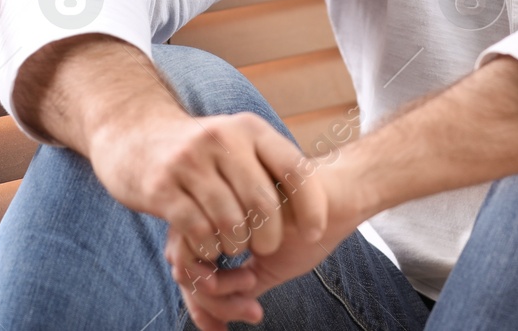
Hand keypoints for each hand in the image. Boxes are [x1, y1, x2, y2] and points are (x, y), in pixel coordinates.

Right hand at [86, 108, 328, 268]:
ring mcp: (189, 161)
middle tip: (265, 249)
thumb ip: (270, 164)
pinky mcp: (161, 186)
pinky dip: (209, 249)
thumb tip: (320, 197)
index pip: (294, 168)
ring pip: (231, 221)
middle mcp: (222, 138)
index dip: (311, 205)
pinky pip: (198, 231)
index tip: (314, 233)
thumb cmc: (200, 151)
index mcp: (249, 129)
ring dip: (236, 244)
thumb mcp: (237, 142)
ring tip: (233, 246)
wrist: (133, 133)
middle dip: (270, 236)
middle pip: (263, 202)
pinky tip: (209, 247)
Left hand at [166, 154, 368, 330]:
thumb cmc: (305, 231)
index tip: (225, 326)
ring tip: (251, 289)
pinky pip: (202, 251)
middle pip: (181, 265)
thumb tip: (207, 324)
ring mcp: (210, 203)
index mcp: (213, 223)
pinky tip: (252, 276)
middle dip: (207, 300)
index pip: (187, 267)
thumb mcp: (266, 270)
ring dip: (216, 292)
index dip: (201, 301)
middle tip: (248, 310)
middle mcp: (206, 211)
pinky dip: (221, 279)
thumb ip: (234, 291)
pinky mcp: (220, 200)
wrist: (336, 202)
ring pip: (186, 260)